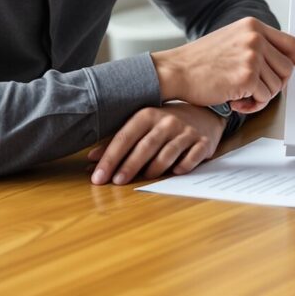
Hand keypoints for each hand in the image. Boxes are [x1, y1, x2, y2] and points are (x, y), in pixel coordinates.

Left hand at [88, 104, 223, 184]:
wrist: (203, 113)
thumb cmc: (165, 123)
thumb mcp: (141, 126)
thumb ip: (118, 142)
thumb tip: (91, 159)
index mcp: (147, 115)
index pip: (125, 137)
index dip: (110, 158)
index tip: (98, 176)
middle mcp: (167, 121)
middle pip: (145, 146)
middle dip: (129, 165)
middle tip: (116, 182)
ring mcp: (186, 132)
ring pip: (168, 153)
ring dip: (154, 168)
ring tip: (144, 179)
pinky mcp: (203, 142)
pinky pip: (192, 158)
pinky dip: (183, 166)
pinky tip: (175, 173)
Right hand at [151, 17, 294, 113]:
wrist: (175, 71)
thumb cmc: (201, 62)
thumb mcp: (232, 42)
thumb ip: (258, 47)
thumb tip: (285, 69)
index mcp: (253, 25)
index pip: (292, 44)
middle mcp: (255, 37)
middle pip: (287, 70)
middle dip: (274, 87)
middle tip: (253, 93)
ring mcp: (252, 55)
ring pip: (277, 87)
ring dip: (261, 98)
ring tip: (239, 96)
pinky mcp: (246, 75)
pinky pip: (264, 98)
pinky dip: (252, 106)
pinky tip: (234, 102)